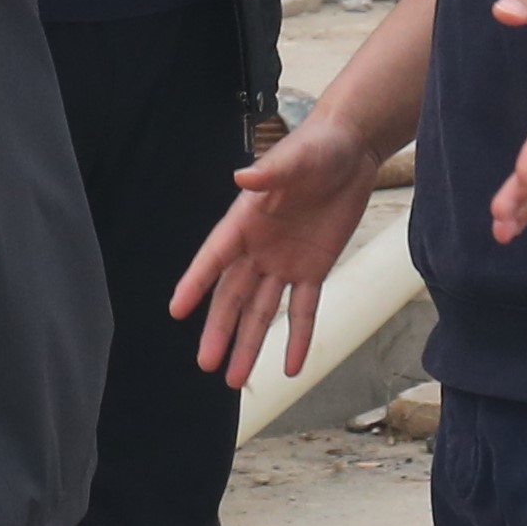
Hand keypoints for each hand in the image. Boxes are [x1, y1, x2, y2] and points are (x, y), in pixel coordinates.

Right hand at [171, 115, 376, 381]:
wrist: (350, 151)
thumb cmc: (316, 147)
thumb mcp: (295, 158)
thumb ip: (270, 173)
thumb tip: (242, 179)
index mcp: (245, 220)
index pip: (215, 257)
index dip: (195, 283)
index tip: (176, 310)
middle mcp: (258, 247)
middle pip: (233, 295)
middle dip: (219, 330)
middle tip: (206, 363)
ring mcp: (284, 262)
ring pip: (261, 311)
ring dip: (248, 343)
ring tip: (233, 378)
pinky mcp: (313, 269)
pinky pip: (303, 310)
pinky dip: (297, 338)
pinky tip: (289, 367)